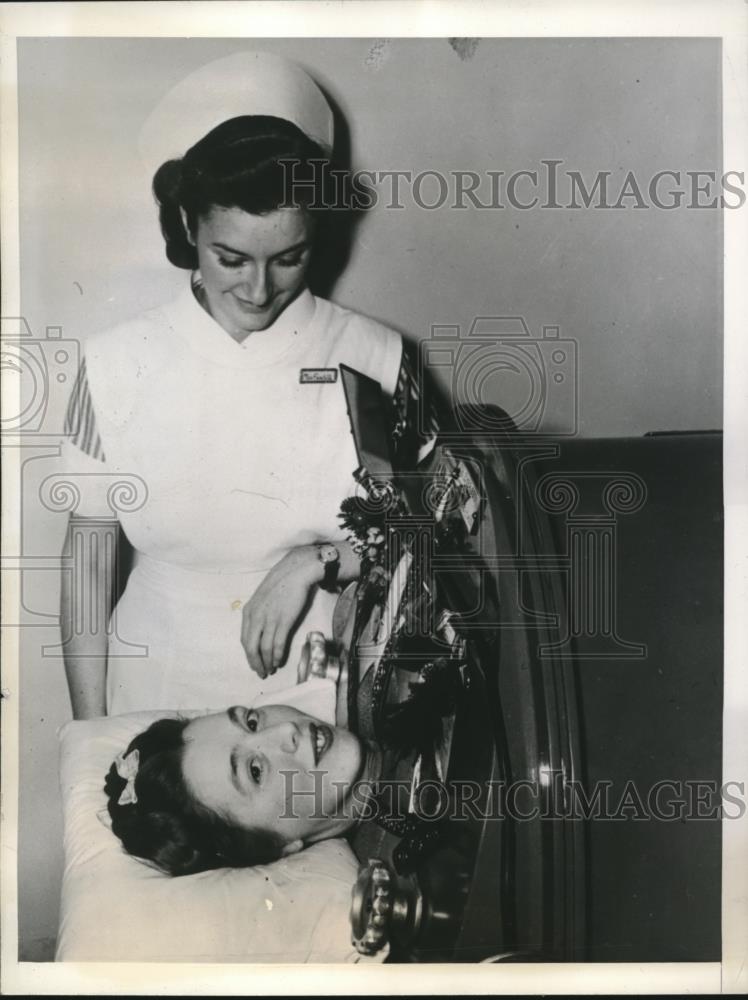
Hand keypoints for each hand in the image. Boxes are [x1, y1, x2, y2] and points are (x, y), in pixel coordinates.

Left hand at [241, 546, 321, 678]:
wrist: (295, 572)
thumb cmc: (280, 584)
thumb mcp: (261, 599)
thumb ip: (258, 614)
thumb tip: (260, 631)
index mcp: (248, 612)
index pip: (245, 640)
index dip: (249, 655)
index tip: (254, 663)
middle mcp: (256, 617)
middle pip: (251, 647)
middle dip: (256, 663)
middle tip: (261, 672)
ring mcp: (269, 619)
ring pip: (264, 648)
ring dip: (267, 662)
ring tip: (271, 669)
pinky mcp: (283, 620)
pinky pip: (277, 644)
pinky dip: (277, 656)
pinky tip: (279, 661)